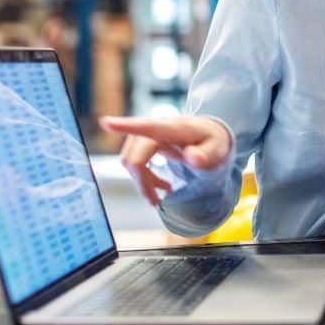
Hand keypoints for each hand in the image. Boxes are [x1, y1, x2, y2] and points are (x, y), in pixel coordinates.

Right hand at [101, 115, 231, 205]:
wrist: (210, 137)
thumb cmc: (213, 142)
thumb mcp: (218, 151)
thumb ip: (206, 156)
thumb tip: (192, 159)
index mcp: (175, 128)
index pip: (148, 127)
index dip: (126, 126)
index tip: (106, 122)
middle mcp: (157, 128)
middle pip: (136, 156)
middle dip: (142, 181)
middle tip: (157, 202)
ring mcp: (149, 134)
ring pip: (131, 161)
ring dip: (142, 180)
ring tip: (162, 194)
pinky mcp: (145, 141)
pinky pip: (134, 161)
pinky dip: (143, 177)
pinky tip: (160, 186)